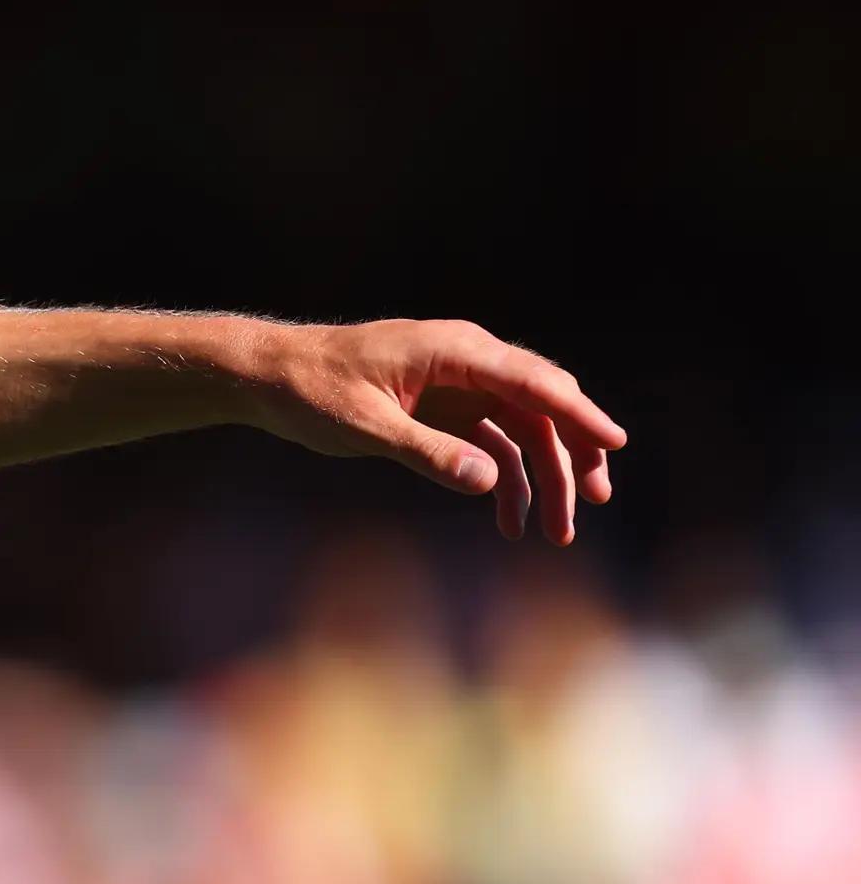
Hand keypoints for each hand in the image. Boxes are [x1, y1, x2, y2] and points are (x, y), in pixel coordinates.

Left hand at [245, 319, 624, 544]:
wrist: (269, 377)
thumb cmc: (310, 391)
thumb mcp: (364, 426)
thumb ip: (426, 451)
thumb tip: (488, 480)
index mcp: (455, 350)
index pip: (533, 382)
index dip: (579, 414)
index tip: (614, 444)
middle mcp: (468, 362)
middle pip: (542, 407)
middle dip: (572, 456)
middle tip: (593, 505)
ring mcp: (460, 386)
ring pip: (523, 430)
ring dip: (543, 478)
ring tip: (554, 532)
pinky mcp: (445, 410)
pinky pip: (492, 443)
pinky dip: (504, 480)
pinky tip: (508, 521)